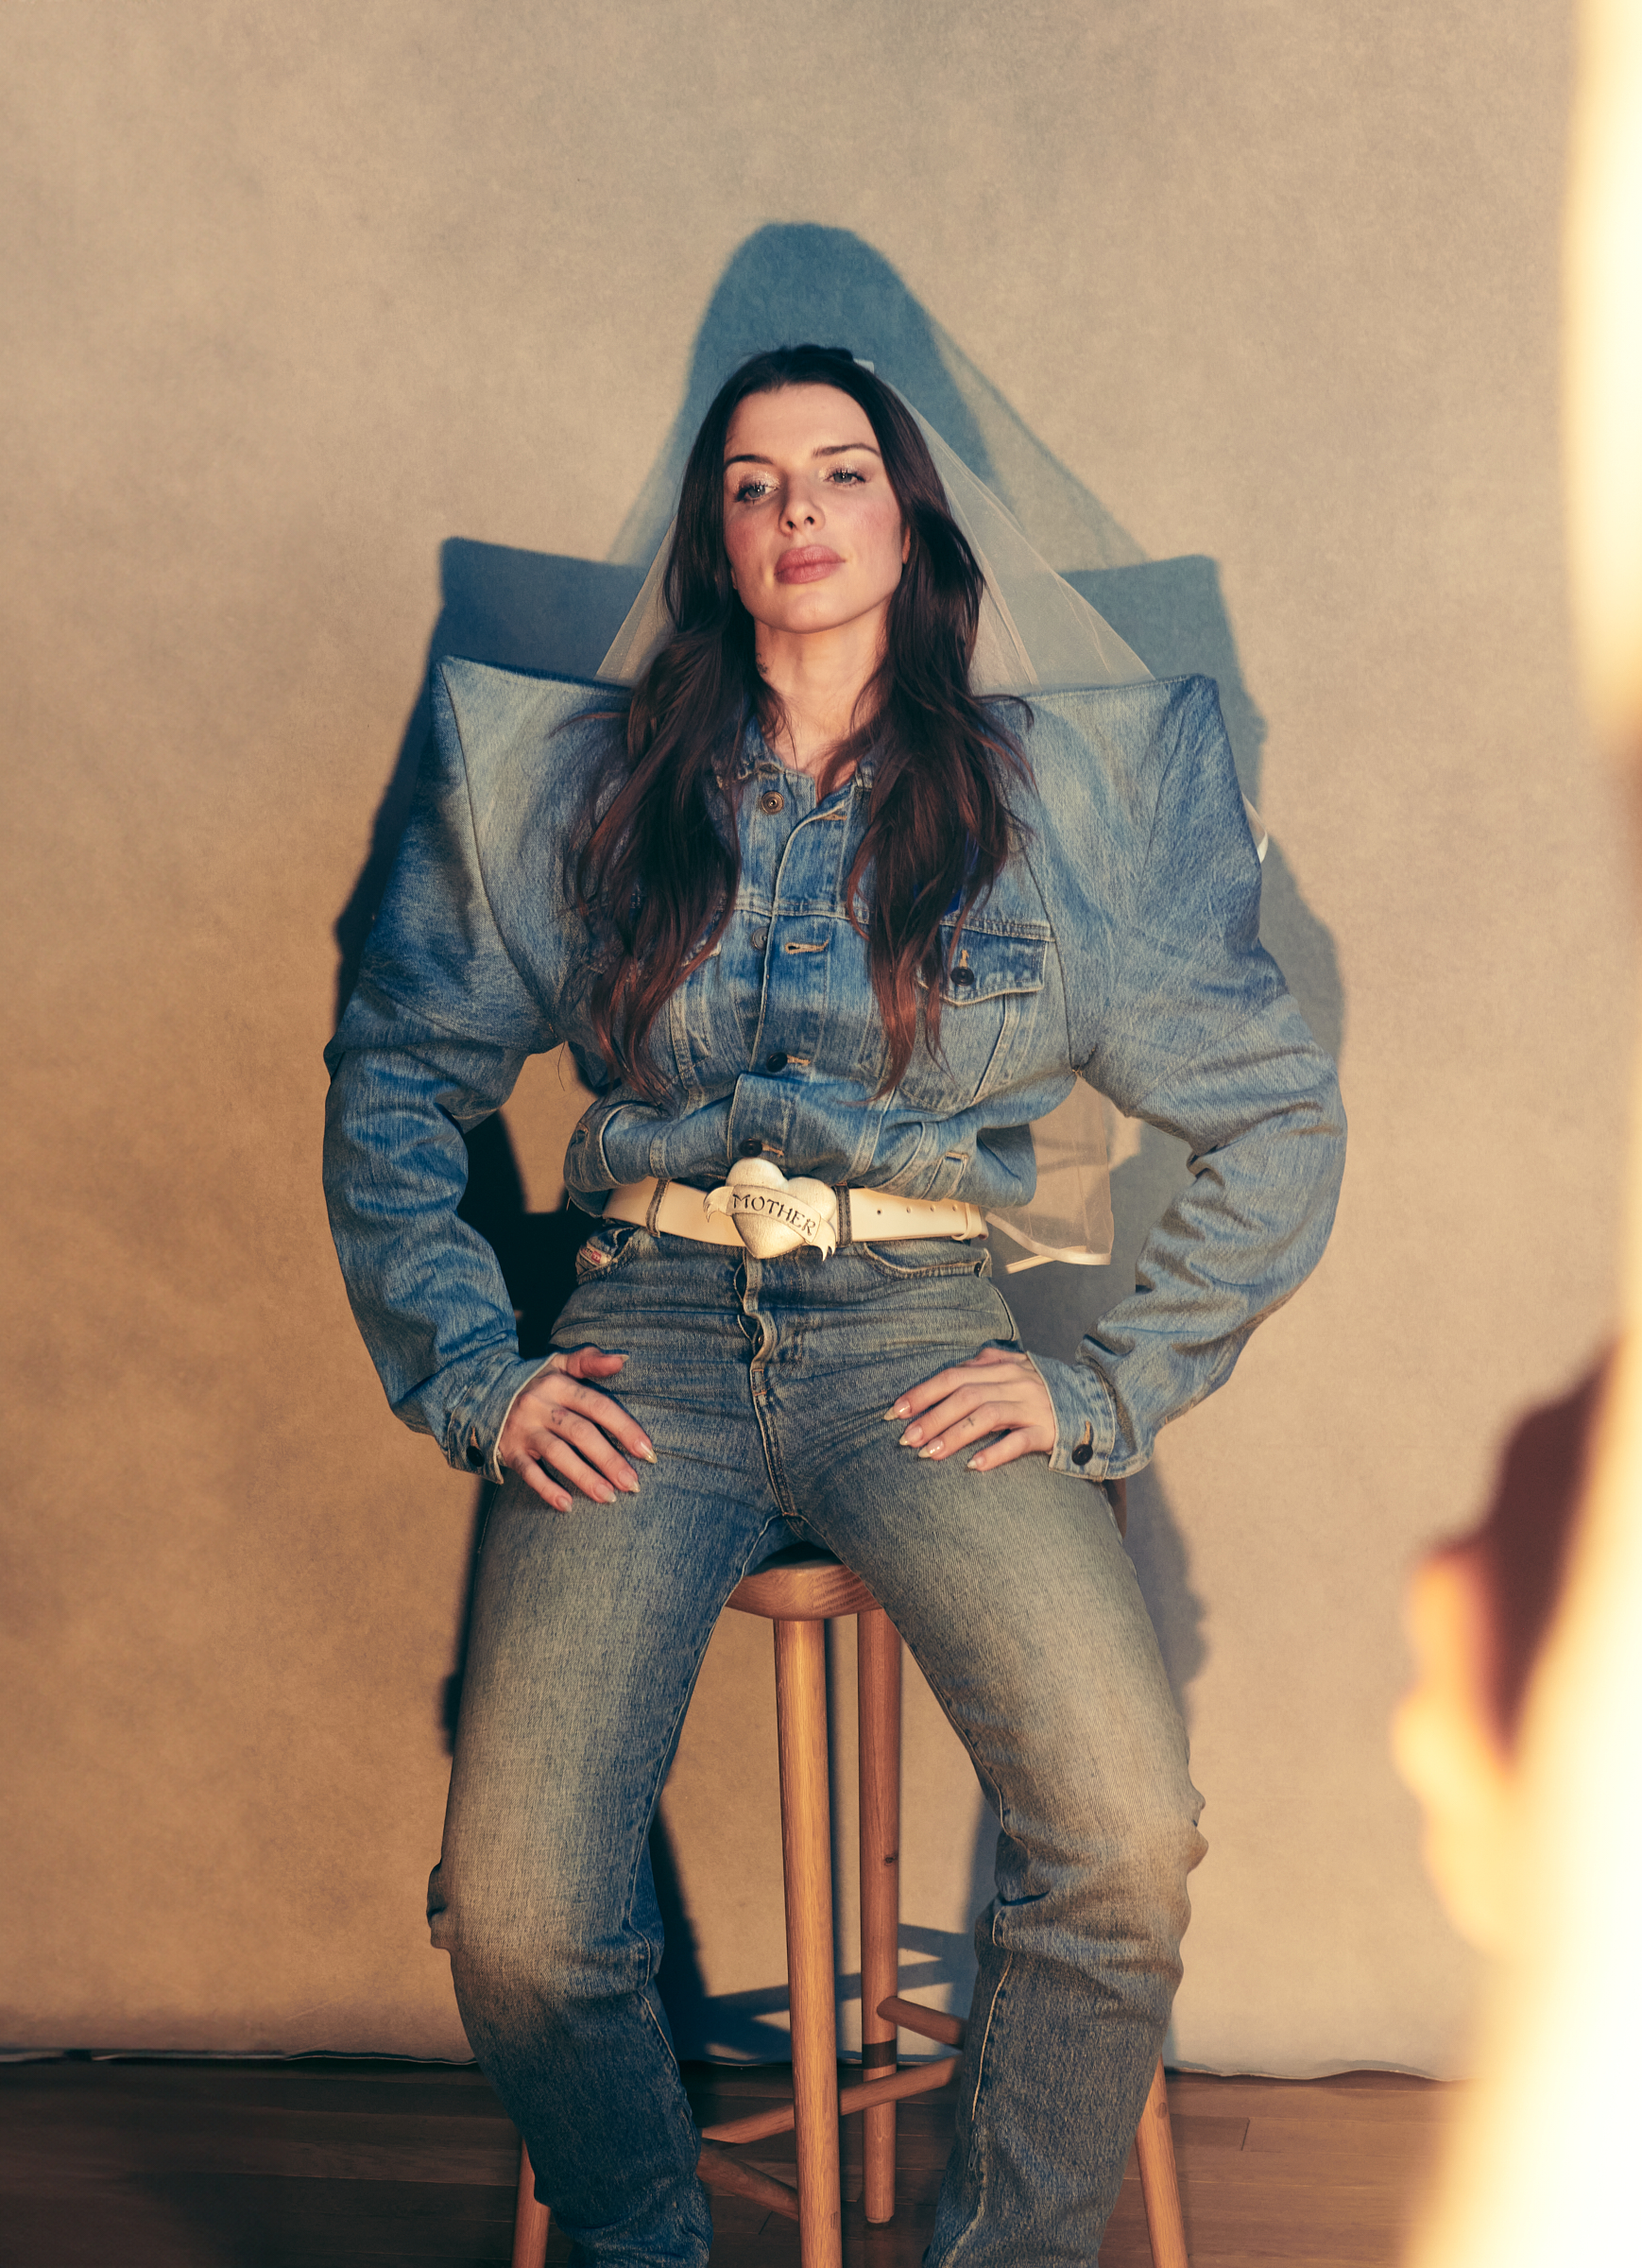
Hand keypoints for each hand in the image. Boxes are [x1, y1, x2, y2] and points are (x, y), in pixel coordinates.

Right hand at [497, 1347, 655, 1509]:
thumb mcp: (557, 1363)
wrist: (481, 1391)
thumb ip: (589, 1360)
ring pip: (557, 1454)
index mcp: (558, 1384)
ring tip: (609, 1497)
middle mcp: (541, 1406)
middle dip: (609, 1460)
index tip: (646, 1451)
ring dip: (584, 1477)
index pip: (598, 1406)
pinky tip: (567, 1505)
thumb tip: (622, 1360)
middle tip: (633, 1484)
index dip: (624, 1428)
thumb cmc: (533, 1381)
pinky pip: (528, 1472)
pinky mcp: (508, 1450)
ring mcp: (523, 1429)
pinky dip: (546, 1489)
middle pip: (581, 1433)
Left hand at [885, 1345, 1055, 1472]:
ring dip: (954, 1434)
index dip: (922, 1392)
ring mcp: (1032, 1406)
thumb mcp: (1015, 1369)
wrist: (1098, 1402)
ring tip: (928, 1454)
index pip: (953, 1375)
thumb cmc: (1045, 1390)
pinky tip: (973, 1466)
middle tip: (905, 1438)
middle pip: (965, 1394)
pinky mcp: (1049, 1431)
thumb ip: (985, 1365)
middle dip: (931, 1416)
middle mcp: (1015, 1382)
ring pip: (987, 1415)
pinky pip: (1019, 1441)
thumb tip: (948, 1372)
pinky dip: (995, 1453)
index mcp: (1001, 1366)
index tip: (895, 1411)